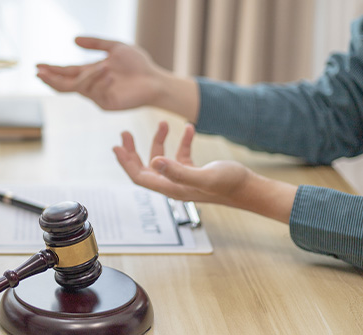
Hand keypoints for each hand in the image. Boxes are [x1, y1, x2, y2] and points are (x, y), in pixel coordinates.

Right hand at [36, 37, 199, 120]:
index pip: (66, 72)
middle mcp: (91, 85)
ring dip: (91, 76)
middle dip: (52, 79)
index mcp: (90, 72)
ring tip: (107, 67)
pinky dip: (102, 82)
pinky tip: (111, 75)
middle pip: (65, 85)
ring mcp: (97, 96)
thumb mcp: (115, 47)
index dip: (51, 70)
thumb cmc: (137, 64)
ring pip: (82, 87)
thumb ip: (95, 44)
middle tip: (40, 73)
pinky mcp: (106, 104)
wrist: (154, 79)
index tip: (37, 67)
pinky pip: (96, 92)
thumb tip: (73, 40)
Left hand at [113, 121, 295, 221]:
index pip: (139, 177)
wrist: (252, 190)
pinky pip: (182, 155)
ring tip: (163, 122)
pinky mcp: (195, 172)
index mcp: (171, 188)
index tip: (116, 146)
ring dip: (159, 140)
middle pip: (145, 168)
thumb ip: (178, 171)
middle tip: (124, 134)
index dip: (125, 163)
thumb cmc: (230, 185)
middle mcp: (174, 185)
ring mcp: (184, 179)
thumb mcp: (204, 176)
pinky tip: (191, 127)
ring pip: (162, 159)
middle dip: (133, 151)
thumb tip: (154, 161)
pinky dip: (183, 141)